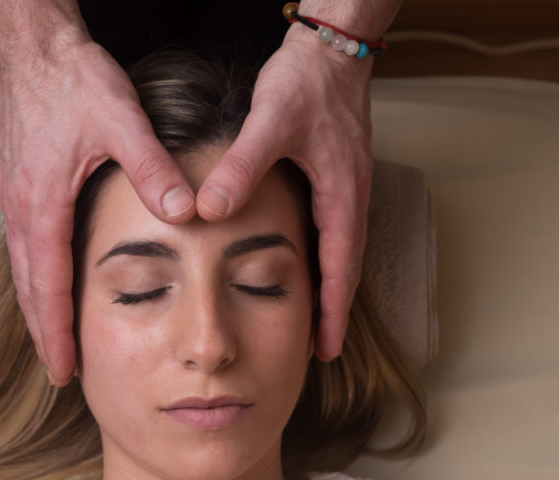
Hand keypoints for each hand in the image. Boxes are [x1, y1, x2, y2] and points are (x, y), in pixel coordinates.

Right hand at [0, 39, 195, 384]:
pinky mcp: (19, 187)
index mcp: (43, 203)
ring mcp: (15, 199)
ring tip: (55, 343)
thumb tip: (186, 214)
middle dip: (44, 335)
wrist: (36, 49)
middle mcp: (22, 209)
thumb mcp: (121, 120)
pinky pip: (26, 249)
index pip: (50, 286)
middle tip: (60, 374)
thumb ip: (153, 169)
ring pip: (24, 272)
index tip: (65, 372)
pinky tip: (53, 287)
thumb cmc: (74, 81)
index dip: (58, 333)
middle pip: (29, 290)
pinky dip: (37, 280)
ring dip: (38, 311)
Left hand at [196, 27, 373, 361]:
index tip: (325, 349)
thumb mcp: (268, 123)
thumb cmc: (305, 85)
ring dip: (330, 288)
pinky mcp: (334, 178)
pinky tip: (305, 266)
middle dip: (333, 312)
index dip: (332, 312)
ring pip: (341, 252)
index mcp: (341, 196)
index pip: (340, 269)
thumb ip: (240, 167)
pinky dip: (324, 259)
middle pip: (346, 270)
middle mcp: (349, 198)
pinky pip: (332, 231)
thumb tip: (209, 210)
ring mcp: (344, 189)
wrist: (330, 50)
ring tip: (314, 321)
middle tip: (320, 350)